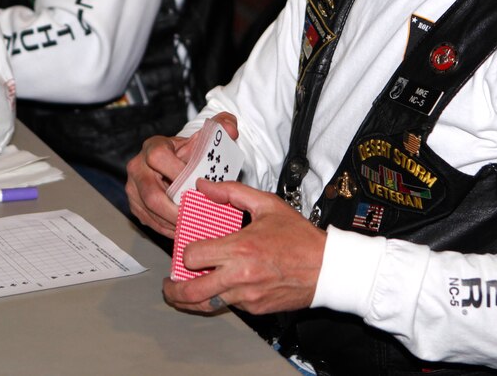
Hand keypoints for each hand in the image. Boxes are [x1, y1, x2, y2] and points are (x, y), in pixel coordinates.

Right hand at [126, 112, 237, 237]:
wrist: (177, 164)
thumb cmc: (191, 153)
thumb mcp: (205, 138)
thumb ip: (221, 128)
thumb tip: (230, 130)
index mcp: (153, 146)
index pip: (158, 157)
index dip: (178, 173)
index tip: (198, 186)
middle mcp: (138, 166)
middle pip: (152, 193)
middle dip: (177, 210)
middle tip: (199, 218)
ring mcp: (133, 188)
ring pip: (150, 211)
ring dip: (175, 223)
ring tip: (197, 227)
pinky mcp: (135, 206)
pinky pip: (150, 222)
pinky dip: (170, 229)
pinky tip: (187, 230)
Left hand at [163, 179, 325, 315]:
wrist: (328, 269)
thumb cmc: (299, 237)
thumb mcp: (267, 205)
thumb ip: (232, 192)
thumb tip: (203, 186)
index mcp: (240, 248)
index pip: (193, 257)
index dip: (185, 254)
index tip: (188, 250)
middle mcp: (240, 276)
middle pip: (192, 290)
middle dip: (174, 290)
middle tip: (169, 284)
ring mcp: (247, 296)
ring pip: (207, 304)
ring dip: (191, 300)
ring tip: (182, 294)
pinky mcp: (255, 309)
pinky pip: (228, 306)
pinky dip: (219, 299)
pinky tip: (218, 289)